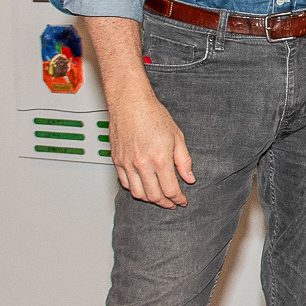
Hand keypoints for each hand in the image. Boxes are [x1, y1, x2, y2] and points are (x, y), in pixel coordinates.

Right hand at [109, 88, 194, 207]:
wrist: (130, 102)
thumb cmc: (153, 115)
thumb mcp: (177, 136)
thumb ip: (183, 160)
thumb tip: (189, 178)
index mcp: (159, 158)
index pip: (170, 190)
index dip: (178, 199)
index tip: (182, 201)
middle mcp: (142, 164)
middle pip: (154, 196)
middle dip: (166, 203)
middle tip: (173, 202)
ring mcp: (127, 163)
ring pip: (138, 193)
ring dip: (150, 199)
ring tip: (159, 197)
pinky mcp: (117, 161)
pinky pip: (125, 184)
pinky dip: (136, 190)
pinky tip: (144, 186)